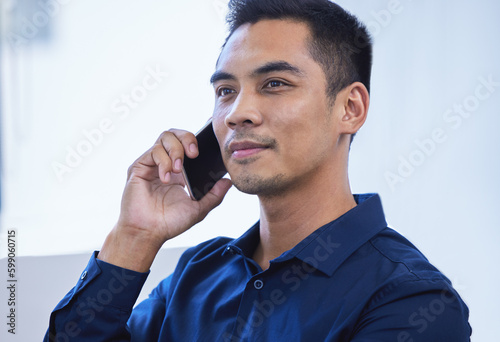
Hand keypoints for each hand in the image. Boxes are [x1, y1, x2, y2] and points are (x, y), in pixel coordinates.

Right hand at [98, 129, 231, 271]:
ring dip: (176, 150)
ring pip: (165, 137)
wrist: (148, 232)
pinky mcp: (139, 166)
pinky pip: (153, 151)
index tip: (210, 130)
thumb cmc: (170, 222)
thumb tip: (229, 181)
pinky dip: (164, 162)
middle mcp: (166, 163)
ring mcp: (152, 163)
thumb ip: (214, 195)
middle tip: (195, 154)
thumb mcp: (198, 209)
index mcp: (181, 170)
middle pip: (177, 134)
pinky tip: (167, 178)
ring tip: (179, 169)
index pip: (189, 144)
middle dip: (188, 138)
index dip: (199, 135)